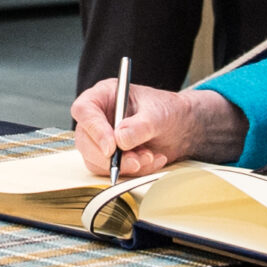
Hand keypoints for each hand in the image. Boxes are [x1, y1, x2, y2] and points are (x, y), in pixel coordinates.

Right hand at [71, 79, 246, 176]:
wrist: (182, 128)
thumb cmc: (168, 111)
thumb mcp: (158, 114)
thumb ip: (140, 126)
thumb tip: (120, 139)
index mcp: (104, 95)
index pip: (85, 110)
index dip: (94, 129)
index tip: (111, 147)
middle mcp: (98, 117)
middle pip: (85, 140)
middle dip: (110, 157)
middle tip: (135, 161)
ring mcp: (101, 139)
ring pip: (96, 160)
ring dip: (124, 166)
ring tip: (150, 157)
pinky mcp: (109, 157)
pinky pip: (111, 171)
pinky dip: (133, 171)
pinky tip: (152, 160)